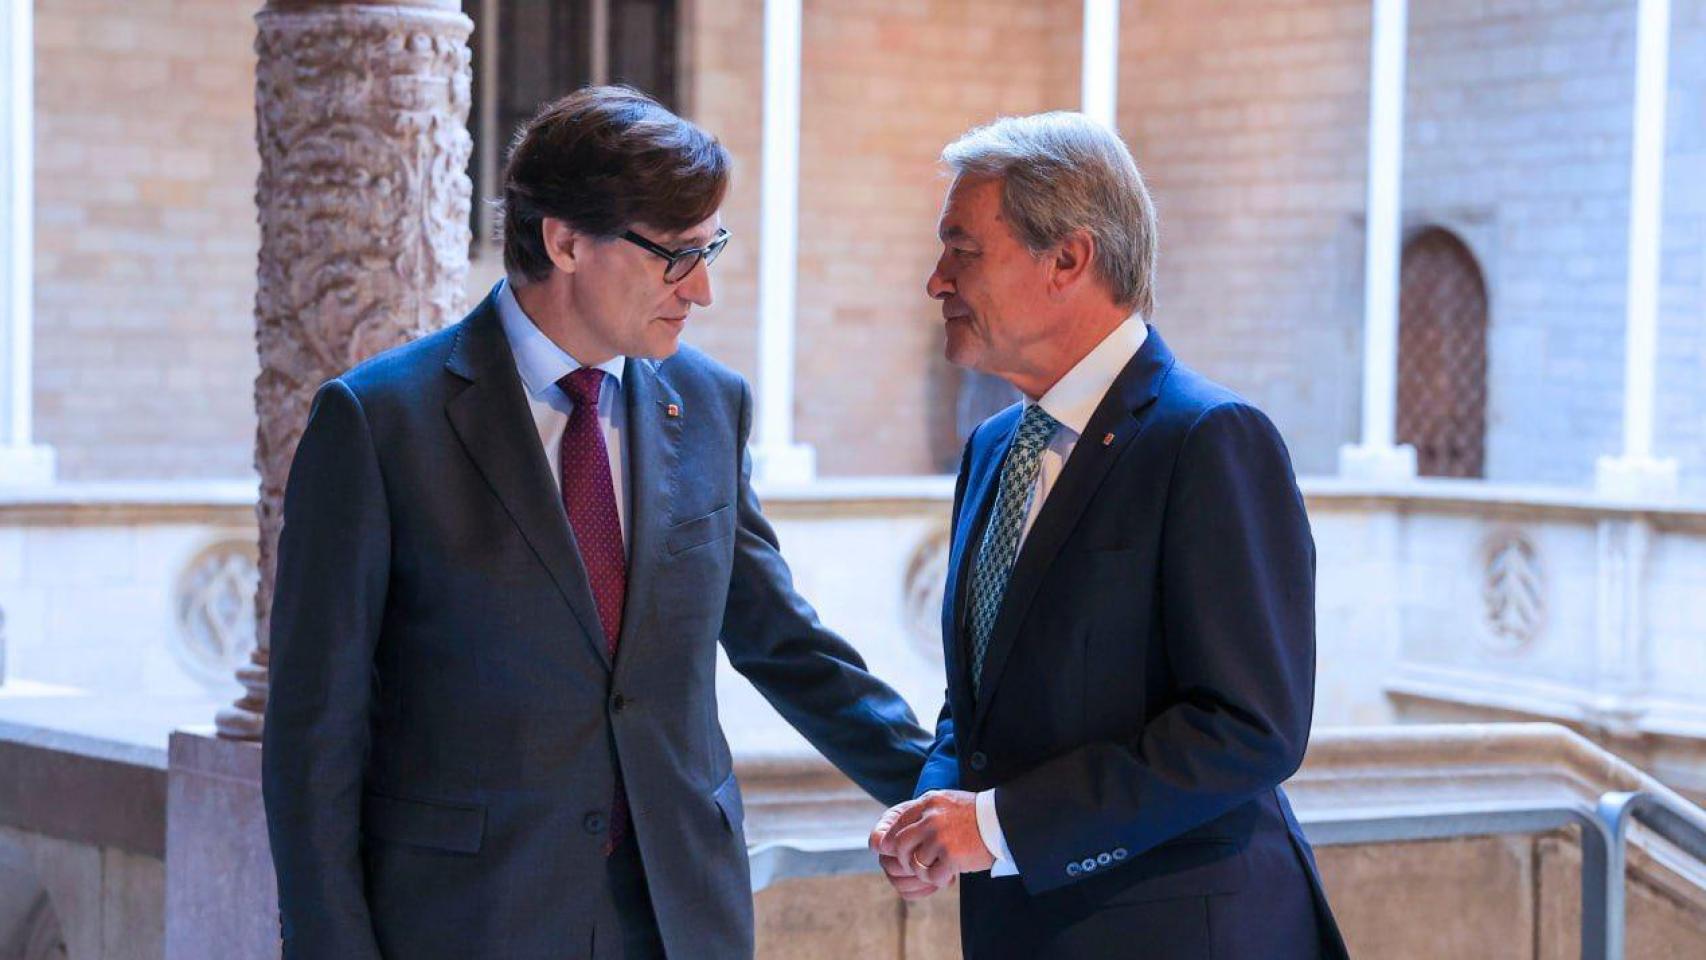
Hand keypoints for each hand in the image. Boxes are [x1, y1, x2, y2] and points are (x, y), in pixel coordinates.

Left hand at [874, 790, 993, 886]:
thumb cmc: (974, 815)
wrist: (1002, 822)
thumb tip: (899, 832)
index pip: (897, 823)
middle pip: (900, 845)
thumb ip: (924, 812)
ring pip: (915, 863)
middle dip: (904, 860)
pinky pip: (932, 876)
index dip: (892, 841)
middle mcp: (930, 819)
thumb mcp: (946, 802)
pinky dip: (939, 880)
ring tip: (938, 870)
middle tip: (916, 866)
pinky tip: (950, 876)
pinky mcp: (951, 856)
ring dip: (925, 872)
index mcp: (928, 803)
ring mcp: (940, 837)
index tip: (897, 852)